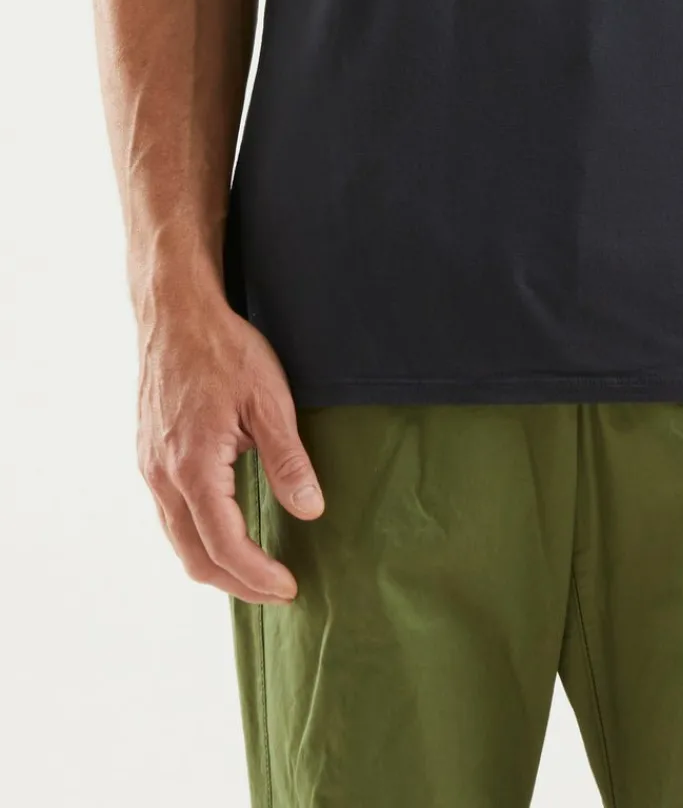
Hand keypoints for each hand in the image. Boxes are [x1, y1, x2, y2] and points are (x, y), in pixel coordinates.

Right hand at [137, 290, 323, 603]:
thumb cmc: (224, 349)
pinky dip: (198, 537)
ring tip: (256, 571)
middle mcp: (162, 476)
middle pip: (195, 557)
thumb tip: (310, 510)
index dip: (258, 575)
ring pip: (178, 540)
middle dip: (237, 583)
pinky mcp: (149, 457)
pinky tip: (226, 531)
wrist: (176, 314)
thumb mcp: (270, 400)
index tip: (289, 587)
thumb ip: (288, 460)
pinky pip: (170, 515)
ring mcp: (150, 468)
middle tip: (277, 591)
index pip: (225, 545)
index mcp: (192, 467)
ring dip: (216, 564)